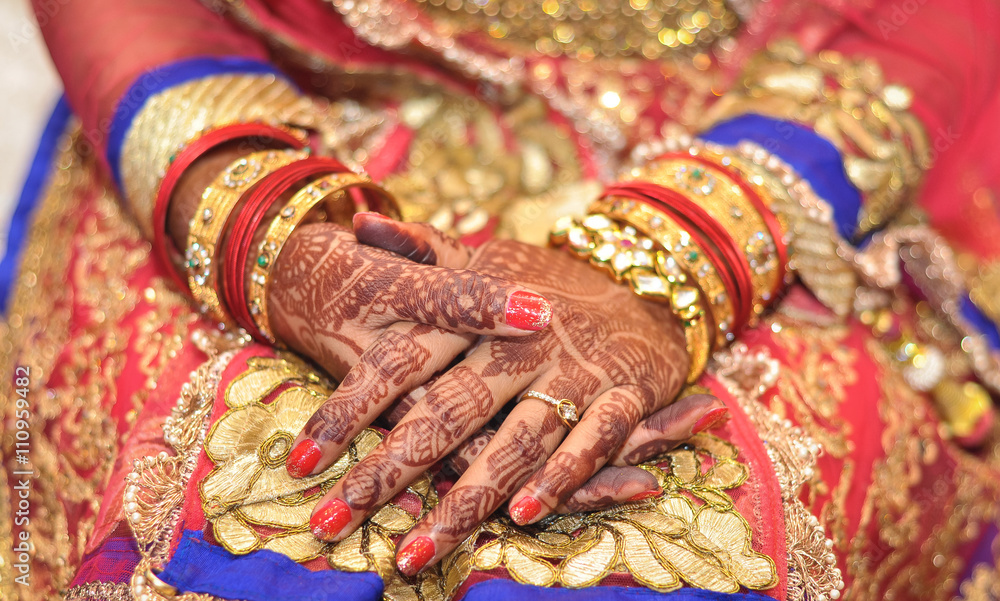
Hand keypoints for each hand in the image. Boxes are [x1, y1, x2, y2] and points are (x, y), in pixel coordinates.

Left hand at [305, 216, 693, 575]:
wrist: (643, 284)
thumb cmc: (543, 287)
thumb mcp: (481, 261)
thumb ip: (421, 250)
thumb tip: (356, 219)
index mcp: (475, 310)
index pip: (400, 361)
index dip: (348, 410)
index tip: (301, 463)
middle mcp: (519, 340)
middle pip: (448, 411)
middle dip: (389, 472)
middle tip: (335, 521)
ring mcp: (573, 367)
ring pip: (515, 439)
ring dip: (467, 497)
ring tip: (416, 550)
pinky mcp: (623, 391)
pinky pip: (591, 440)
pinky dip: (561, 476)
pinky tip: (520, 514)